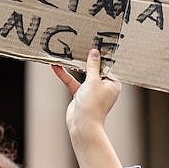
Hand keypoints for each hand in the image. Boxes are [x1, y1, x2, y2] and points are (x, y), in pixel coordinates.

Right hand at [52, 48, 122, 167]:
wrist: (82, 125)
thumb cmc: (93, 104)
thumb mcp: (93, 81)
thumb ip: (92, 66)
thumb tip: (94, 52)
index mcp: (113, 83)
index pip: (108, 65)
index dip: (103, 54)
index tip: (97, 41)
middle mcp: (103, 86)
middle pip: (94, 68)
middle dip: (88, 58)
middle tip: (82, 42)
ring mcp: (91, 90)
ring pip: (82, 74)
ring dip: (74, 66)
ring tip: (68, 52)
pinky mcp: (80, 95)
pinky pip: (72, 82)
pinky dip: (65, 75)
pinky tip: (56, 66)